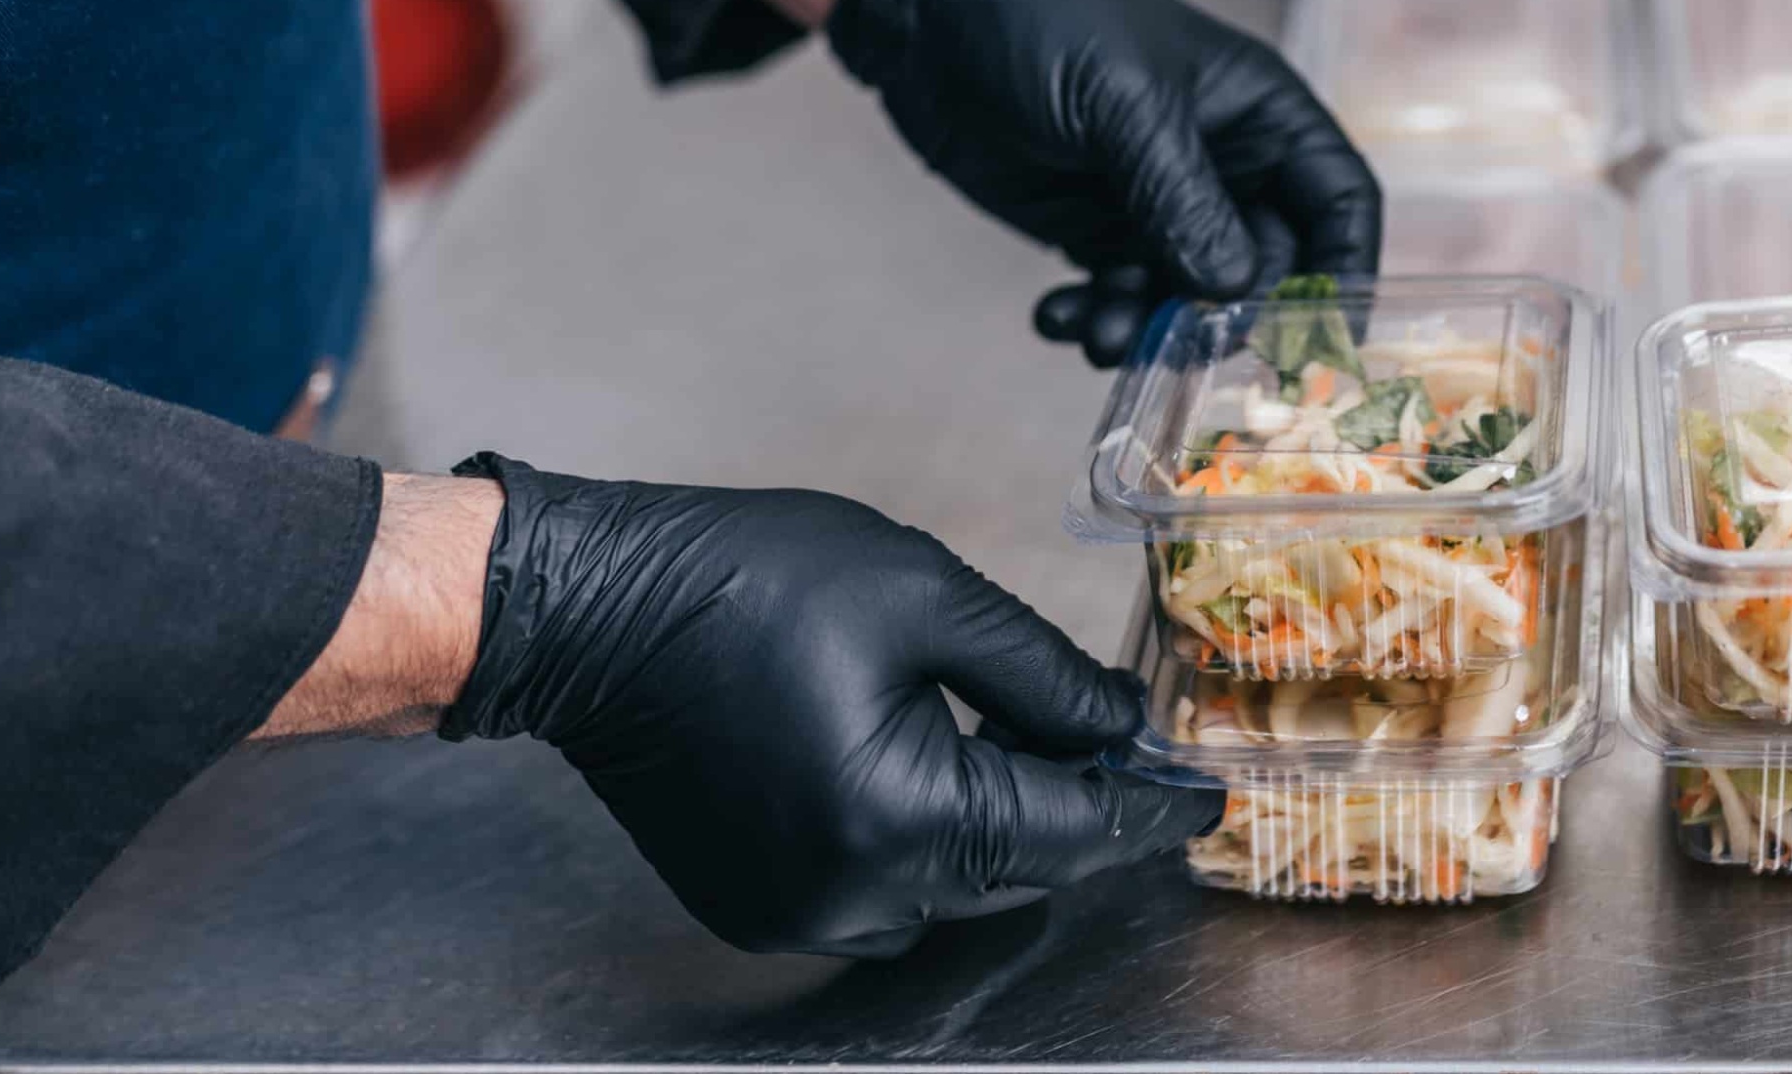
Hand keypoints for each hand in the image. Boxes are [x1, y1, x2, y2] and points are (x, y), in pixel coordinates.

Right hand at [437, 453, 1221, 956]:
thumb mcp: (924, 596)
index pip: (1073, 831)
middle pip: (1020, 870)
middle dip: (1068, 805)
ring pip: (954, 891)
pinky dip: (917, 845)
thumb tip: (1121, 729)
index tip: (1204, 798)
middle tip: (1103, 736)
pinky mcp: (760, 910)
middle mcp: (855, 894)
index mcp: (904, 816)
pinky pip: (883, 899)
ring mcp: (800, 915)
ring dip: (991, 827)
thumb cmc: (744, 581)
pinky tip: (908, 764)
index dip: (1148, 808)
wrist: (587, 614)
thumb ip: (1042, 674)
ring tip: (990, 732)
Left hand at [827, 0, 1381, 366]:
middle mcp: (1221, 163)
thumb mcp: (1124, 104)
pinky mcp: (1094, 229)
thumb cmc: (1041, 21)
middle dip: (1223, 315)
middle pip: (1265, 270)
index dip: (1345, 268)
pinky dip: (1096, 320)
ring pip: (1187, 298)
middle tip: (1178, 343)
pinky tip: (1057, 315)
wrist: (927, 19)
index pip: (1339, 199)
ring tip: (1099, 335)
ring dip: (1150, 329)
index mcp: (1259, 113)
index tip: (1321, 338)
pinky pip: (1121, 298)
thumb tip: (1234, 289)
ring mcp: (1157, 202)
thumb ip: (1182, 197)